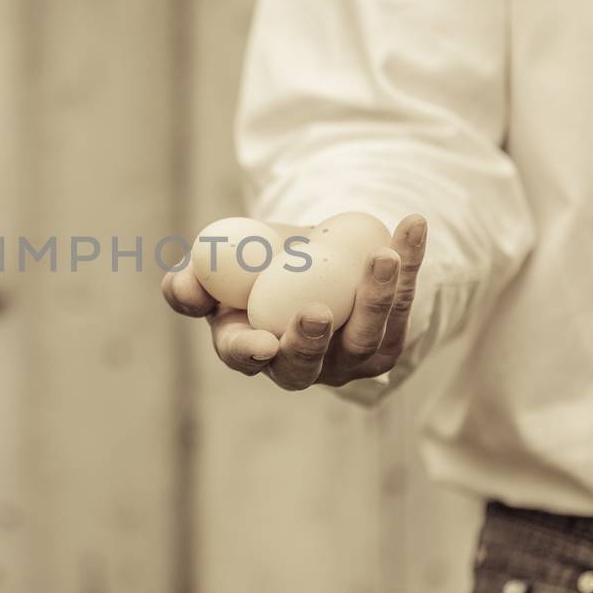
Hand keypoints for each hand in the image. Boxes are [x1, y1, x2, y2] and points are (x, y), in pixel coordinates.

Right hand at [160, 214, 426, 390]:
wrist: (314, 253)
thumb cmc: (254, 261)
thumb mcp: (216, 264)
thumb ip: (192, 279)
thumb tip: (182, 287)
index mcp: (249, 347)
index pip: (244, 357)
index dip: (250, 353)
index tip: (262, 340)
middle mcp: (298, 365)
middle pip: (306, 365)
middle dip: (312, 342)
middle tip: (318, 310)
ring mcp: (345, 361)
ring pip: (365, 340)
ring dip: (377, 298)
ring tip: (383, 254)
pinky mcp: (384, 344)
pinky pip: (400, 309)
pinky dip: (409, 265)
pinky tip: (410, 227)